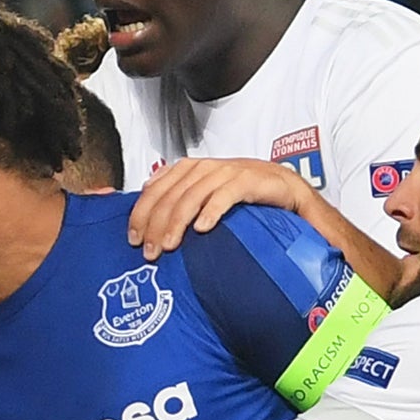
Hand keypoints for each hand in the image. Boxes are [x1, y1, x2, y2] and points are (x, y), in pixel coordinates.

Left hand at [127, 157, 318, 256]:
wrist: (286, 191)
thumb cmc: (243, 198)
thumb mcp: (205, 198)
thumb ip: (178, 203)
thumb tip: (147, 222)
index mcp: (191, 170)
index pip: (156, 187)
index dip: (141, 212)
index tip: (133, 238)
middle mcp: (207, 168)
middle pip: (171, 194)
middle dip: (156, 224)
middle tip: (150, 251)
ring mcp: (229, 172)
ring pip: (194, 195)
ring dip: (178, 222)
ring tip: (170, 246)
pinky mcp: (250, 180)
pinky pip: (226, 194)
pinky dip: (212, 211)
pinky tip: (202, 229)